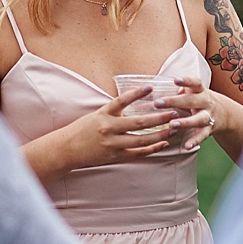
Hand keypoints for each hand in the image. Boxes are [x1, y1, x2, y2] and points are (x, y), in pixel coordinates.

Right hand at [59, 85, 181, 168]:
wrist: (68, 149)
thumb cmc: (83, 129)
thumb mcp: (97, 115)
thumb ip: (114, 111)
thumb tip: (134, 101)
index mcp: (103, 114)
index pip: (121, 101)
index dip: (136, 93)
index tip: (150, 87)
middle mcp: (109, 129)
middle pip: (138, 123)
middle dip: (159, 118)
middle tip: (174, 112)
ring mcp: (113, 144)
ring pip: (142, 140)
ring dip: (161, 134)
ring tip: (174, 128)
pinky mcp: (116, 156)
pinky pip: (138, 153)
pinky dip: (152, 148)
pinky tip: (164, 143)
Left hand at [155, 77, 217, 150]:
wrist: (224, 112)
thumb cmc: (199, 100)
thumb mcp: (193, 92)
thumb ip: (177, 92)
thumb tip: (151, 93)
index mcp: (200, 91)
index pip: (195, 83)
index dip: (186, 81)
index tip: (175, 80)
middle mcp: (206, 102)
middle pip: (192, 101)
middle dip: (174, 102)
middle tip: (157, 103)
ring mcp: (209, 116)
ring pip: (198, 119)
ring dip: (185, 122)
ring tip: (172, 125)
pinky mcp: (209, 129)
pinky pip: (202, 135)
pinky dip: (195, 141)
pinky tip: (186, 146)